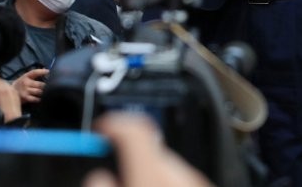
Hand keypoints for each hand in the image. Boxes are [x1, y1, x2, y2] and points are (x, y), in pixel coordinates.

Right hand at [12, 68, 48, 103]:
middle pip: (40, 84)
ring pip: (39, 91)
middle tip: (53, 86)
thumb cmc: (21, 84)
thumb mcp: (26, 77)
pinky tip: (43, 98)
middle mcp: (26, 83)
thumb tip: (47, 71)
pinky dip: (40, 99)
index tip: (49, 71)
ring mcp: (25, 91)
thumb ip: (36, 74)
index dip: (42, 71)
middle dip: (47, 85)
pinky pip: (35, 99)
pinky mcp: (25, 98)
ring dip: (45, 92)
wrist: (9, 93)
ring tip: (50, 92)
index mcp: (26, 76)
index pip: (35, 72)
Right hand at [83, 112, 211, 186]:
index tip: (101, 126)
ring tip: (135, 183)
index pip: (133, 127)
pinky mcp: (204, 184)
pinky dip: (165, 180)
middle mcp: (177, 168)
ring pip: (166, 165)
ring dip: (148, 171)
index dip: (113, 122)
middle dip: (130, 157)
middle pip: (149, 147)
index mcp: (151, 168)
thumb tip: (98, 177)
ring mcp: (195, 177)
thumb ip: (102, 183)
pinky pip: (180, 177)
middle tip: (113, 174)